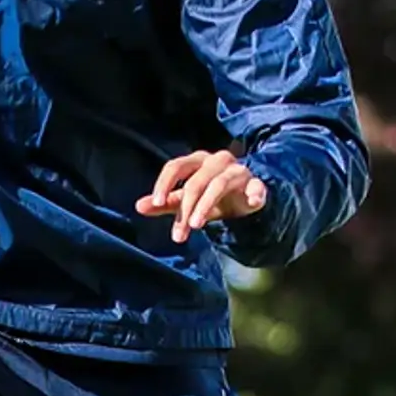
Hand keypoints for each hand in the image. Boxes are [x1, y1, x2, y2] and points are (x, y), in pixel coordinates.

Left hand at [136, 151, 267, 244]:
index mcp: (197, 161)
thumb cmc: (210, 196)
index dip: (165, 183)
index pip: (176, 166)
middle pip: (196, 181)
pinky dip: (255, 192)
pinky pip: (256, 186)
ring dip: (206, 205)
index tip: (157, 204)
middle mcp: (217, 161)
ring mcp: (238, 171)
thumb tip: (138, 206)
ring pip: (219, 184)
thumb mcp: (186, 200)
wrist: (244, 199)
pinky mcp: (256, 184)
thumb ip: (164, 203)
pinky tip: (253, 201)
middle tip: (178, 234)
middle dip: (185, 208)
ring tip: (196, 226)